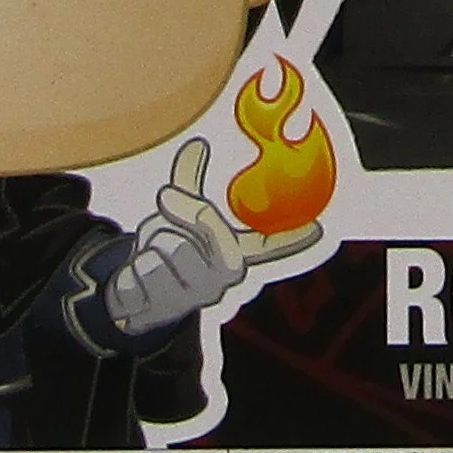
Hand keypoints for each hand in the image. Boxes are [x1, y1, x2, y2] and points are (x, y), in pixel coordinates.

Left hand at [105, 138, 324, 335]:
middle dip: (176, 208)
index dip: (295, 238)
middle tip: (165, 204)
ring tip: (153, 254)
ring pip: (169, 242)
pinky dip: (135, 263)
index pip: (271, 246)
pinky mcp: (166, 308)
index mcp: (235, 253)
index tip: (318, 228)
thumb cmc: (168, 254)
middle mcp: (225, 277)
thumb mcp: (179, 217)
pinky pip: (146, 266)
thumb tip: (198, 144)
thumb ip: (190, 182)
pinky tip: (140, 277)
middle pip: (202, 221)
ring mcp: (197, 296)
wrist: (137, 302)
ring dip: (150, 238)